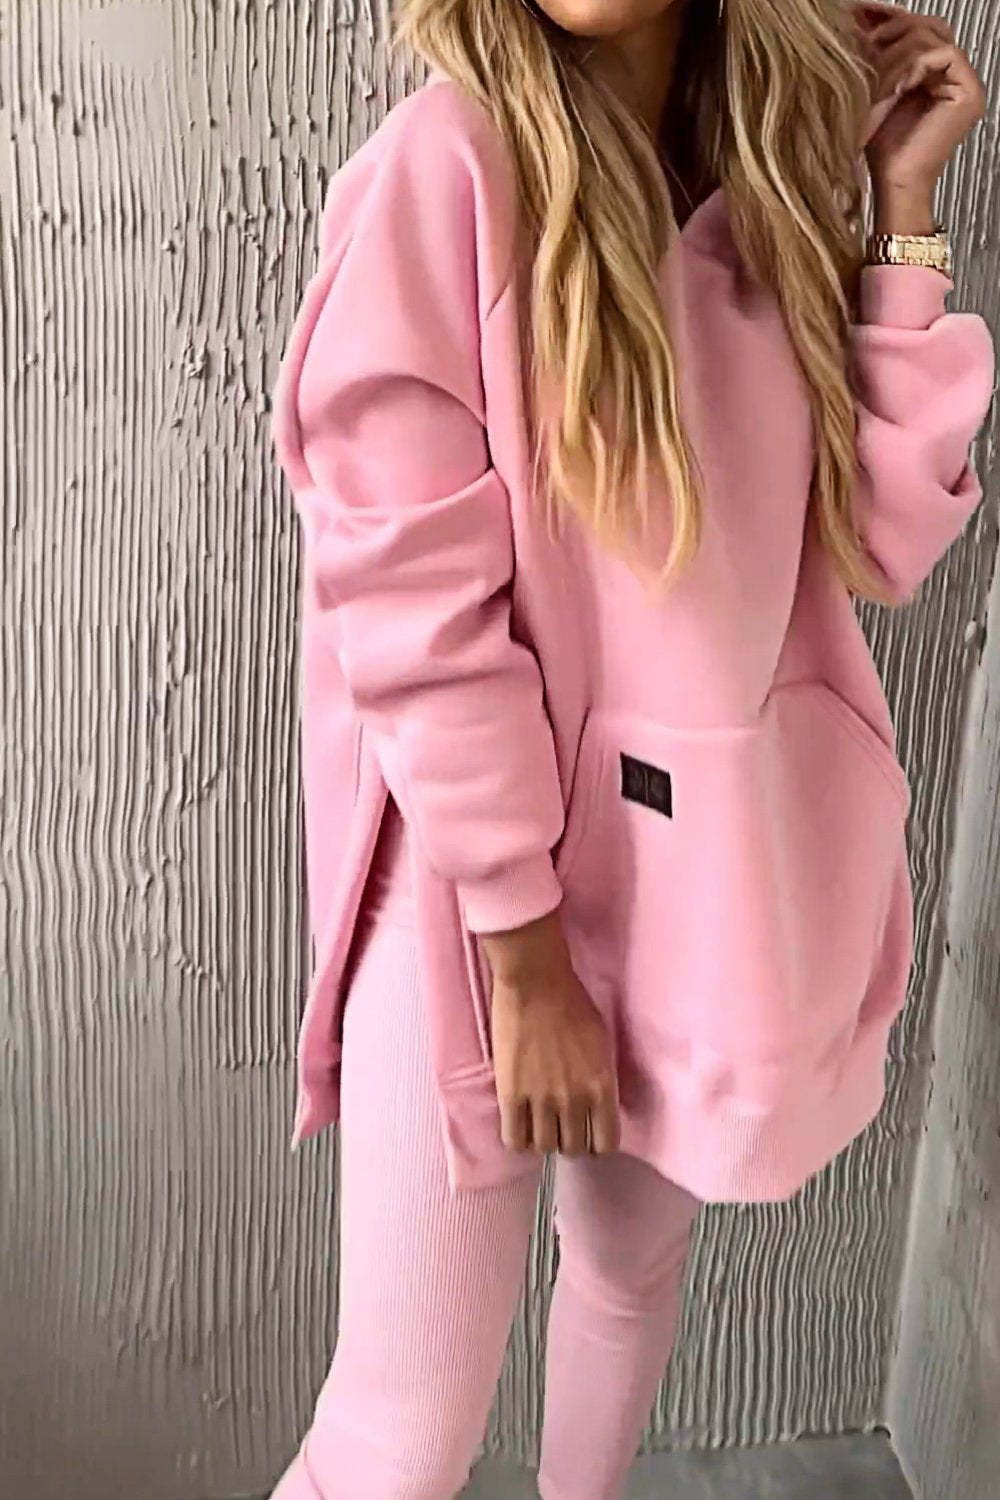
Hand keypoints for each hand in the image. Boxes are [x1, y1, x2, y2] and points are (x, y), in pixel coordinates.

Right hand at [481, 911, 620, 1155]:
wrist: (535, 982)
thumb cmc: (572, 1004)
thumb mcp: (602, 1045)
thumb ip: (601, 1080)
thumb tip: (598, 1107)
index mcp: (602, 1086)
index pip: (605, 1142)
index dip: (596, 1142)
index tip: (588, 1132)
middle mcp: (575, 1100)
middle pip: (573, 1148)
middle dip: (568, 1139)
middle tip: (560, 1124)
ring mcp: (541, 1100)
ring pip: (544, 1147)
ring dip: (542, 1138)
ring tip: (537, 1122)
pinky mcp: (511, 1095)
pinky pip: (514, 1140)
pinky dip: (518, 1138)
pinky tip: (518, 1122)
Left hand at [855, 3, 985, 204]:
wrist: (891, 183)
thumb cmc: (881, 148)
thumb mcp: (872, 88)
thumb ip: (873, 53)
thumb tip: (859, 14)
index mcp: (934, 73)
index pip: (919, 28)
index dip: (890, 17)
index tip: (859, 13)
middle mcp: (954, 75)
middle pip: (929, 26)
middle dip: (894, 29)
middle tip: (867, 42)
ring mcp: (966, 83)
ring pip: (934, 37)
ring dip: (900, 54)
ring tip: (881, 80)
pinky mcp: (969, 93)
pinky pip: (945, 55)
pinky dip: (916, 65)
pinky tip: (898, 87)